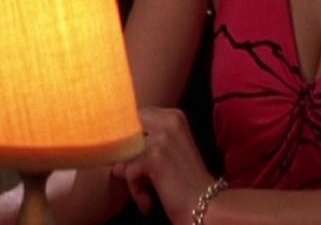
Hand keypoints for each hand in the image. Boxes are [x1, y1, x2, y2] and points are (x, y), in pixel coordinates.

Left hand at [111, 107, 213, 224]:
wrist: (206, 205)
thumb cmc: (186, 182)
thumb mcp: (169, 151)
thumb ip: (144, 142)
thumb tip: (114, 149)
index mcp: (174, 116)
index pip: (133, 118)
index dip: (127, 139)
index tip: (128, 158)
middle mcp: (168, 121)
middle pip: (125, 132)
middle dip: (123, 155)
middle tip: (132, 174)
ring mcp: (162, 137)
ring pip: (124, 154)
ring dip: (131, 177)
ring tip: (145, 191)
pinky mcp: (155, 157)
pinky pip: (128, 172)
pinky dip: (136, 191)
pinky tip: (148, 201)